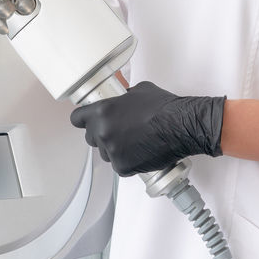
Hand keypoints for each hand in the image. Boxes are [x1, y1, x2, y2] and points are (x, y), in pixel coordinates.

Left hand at [69, 81, 224, 175]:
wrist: (181, 126)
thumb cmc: (164, 108)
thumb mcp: (138, 91)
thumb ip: (122, 97)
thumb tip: (121, 100)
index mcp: (102, 111)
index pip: (77, 119)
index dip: (83, 120)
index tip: (86, 121)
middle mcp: (103, 132)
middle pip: (90, 138)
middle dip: (101, 135)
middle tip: (118, 132)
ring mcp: (113, 151)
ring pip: (105, 153)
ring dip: (115, 149)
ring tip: (134, 142)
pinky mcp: (123, 167)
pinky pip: (119, 165)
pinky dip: (128, 161)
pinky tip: (140, 152)